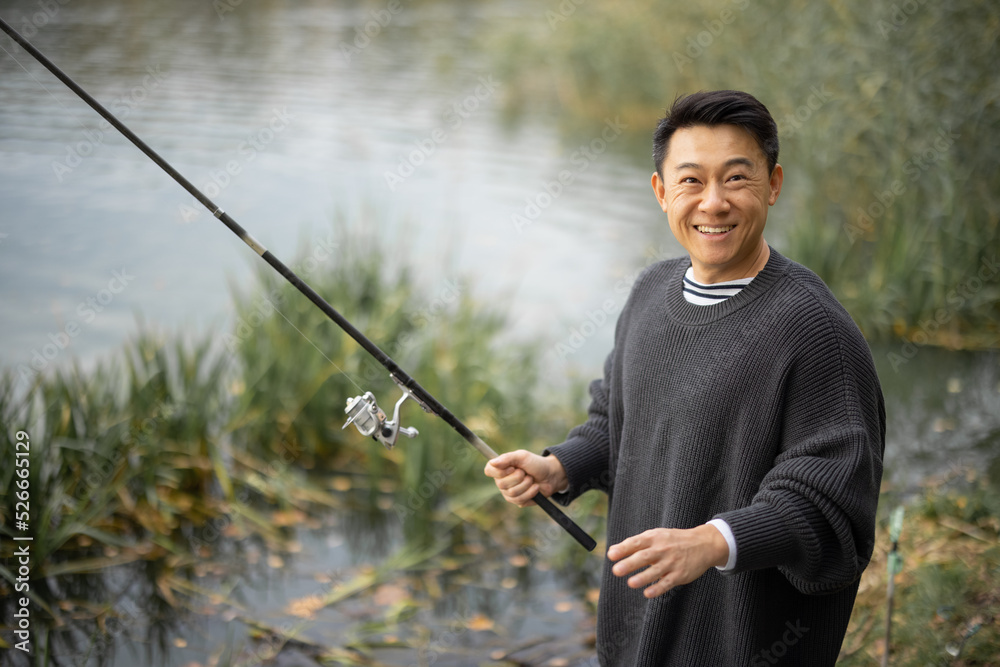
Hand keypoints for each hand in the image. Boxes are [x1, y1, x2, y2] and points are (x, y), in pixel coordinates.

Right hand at [484, 450, 567, 506]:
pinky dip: (530, 492)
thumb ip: (507, 458)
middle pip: (501, 484)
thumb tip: (492, 462)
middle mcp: (502, 481)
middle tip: (525, 472)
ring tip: (531, 479)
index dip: (499, 471)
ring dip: (526, 484)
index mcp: (500, 468)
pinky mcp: (518, 501)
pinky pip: (520, 500)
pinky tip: (535, 487)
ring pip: (512, 493)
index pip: (489, 470)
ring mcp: (509, 493)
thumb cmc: (535, 463)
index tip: (512, 468)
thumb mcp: (522, 456)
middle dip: (518, 477)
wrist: (551, 475)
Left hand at [606, 525, 728, 597]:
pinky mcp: (680, 574)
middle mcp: (662, 550)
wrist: (703, 544)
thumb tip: (612, 551)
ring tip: (630, 583)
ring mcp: (672, 562)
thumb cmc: (673, 540)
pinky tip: (648, 593)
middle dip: (630, 564)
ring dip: (643, 578)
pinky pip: (667, 582)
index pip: (636, 543)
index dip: (623, 549)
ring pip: (655, 571)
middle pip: (644, 557)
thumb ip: (634, 543)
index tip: (611, 555)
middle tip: (616, 570)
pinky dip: (658, 588)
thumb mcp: (655, 536)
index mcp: (654, 538)